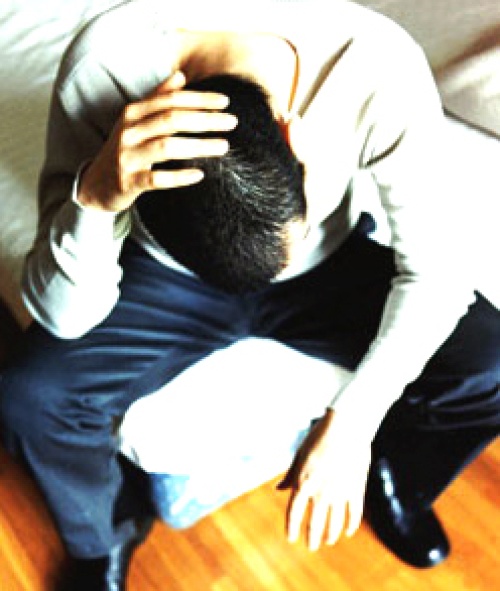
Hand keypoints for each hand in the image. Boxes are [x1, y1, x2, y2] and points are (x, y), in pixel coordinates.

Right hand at [78, 71, 237, 211]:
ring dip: (198, 145)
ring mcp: (127, 157)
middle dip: (205, 119)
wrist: (96, 186)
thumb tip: (179, 75)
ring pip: (166, 147)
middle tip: (232, 122)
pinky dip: (179, 177)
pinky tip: (199, 174)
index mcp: (133, 113)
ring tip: (223, 146)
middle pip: (172, 120)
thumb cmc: (124, 150)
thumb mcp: (135, 121)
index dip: (199, 99)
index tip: (225, 102)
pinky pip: (157, 179)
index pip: (170, 100)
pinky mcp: (128, 182)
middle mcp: (128, 131)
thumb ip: (156, 98)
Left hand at [278, 408, 371, 550]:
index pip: (294, 512)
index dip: (292, 527)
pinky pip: (354, 514)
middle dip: (312, 538)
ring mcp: (340, 492)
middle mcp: (321, 490)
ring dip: (330, 535)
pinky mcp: (356, 489)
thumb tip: (279, 489)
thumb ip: (291, 475)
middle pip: (315, 523)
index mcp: (304, 481)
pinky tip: (347, 531)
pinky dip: (350, 525)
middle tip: (311, 547)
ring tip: (328, 541)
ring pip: (335, 523)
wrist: (347, 426)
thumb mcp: (300, 455)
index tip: (291, 538)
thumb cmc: (320, 437)